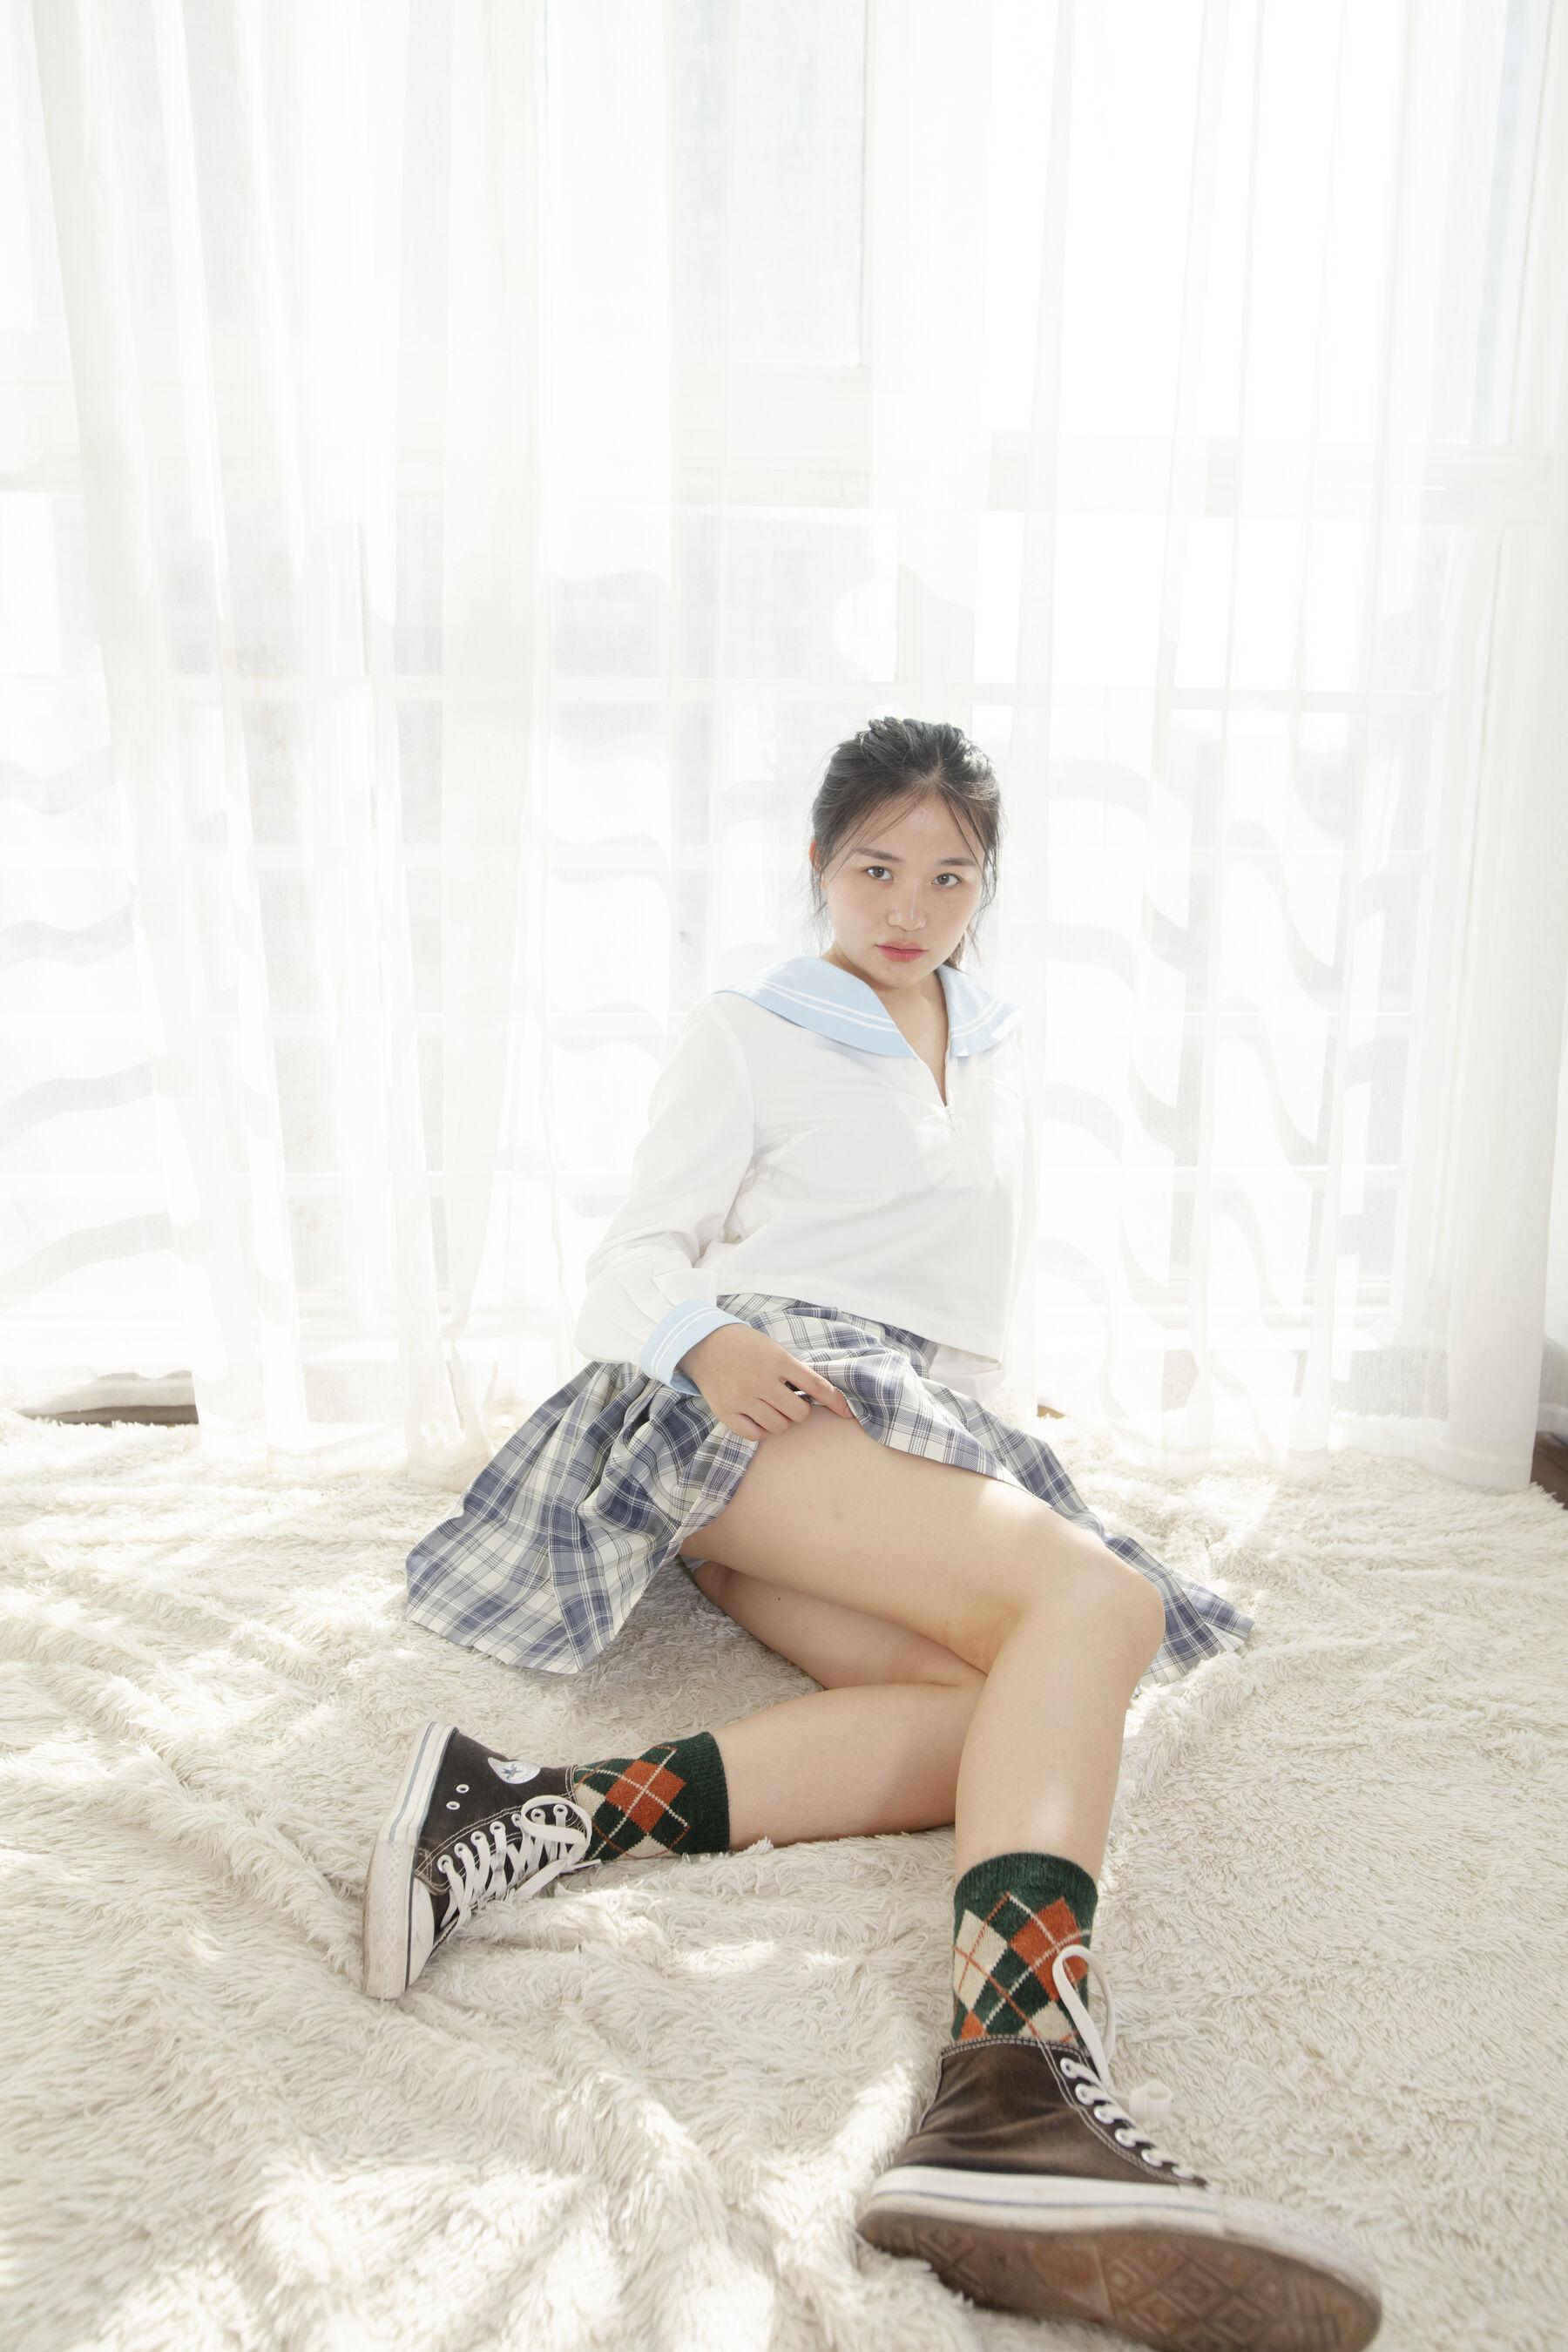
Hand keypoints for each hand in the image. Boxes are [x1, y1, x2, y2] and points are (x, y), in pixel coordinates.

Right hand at [677, 1323, 856, 1442]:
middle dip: (799, 1410)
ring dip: (781, 1420)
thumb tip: (823, 1398)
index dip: (835, 1401)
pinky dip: (762, 1430)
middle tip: (788, 1401)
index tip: (847, 1413)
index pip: (815, 1385)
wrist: (705, 1345)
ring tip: (770, 1406)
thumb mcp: (774, 1350)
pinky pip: (756, 1435)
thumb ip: (795, 1371)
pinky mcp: (727, 1412)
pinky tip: (758, 1417)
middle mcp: (761, 1380)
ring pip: (779, 1426)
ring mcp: (742, 1397)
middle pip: (799, 1413)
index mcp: (778, 1360)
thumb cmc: (747, 1348)